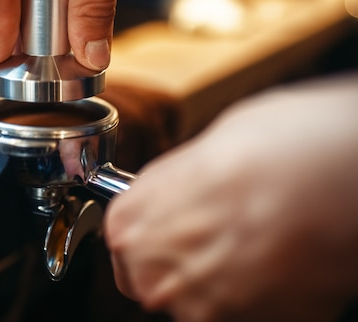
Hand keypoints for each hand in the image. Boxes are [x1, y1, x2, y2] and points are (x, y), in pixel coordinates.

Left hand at [104, 72, 357, 321]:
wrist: (326, 184)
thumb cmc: (266, 150)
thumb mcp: (206, 147)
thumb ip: (183, 183)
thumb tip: (196, 185)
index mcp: (130, 223)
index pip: (126, 244)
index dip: (157, 232)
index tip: (176, 222)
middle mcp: (154, 274)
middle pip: (158, 279)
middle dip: (186, 260)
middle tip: (225, 230)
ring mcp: (201, 311)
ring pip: (202, 301)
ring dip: (226, 279)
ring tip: (263, 239)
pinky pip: (246, 312)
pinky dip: (262, 294)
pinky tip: (284, 257)